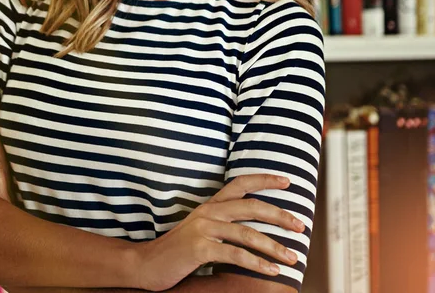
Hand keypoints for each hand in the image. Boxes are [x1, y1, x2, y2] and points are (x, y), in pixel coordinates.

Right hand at [136, 174, 304, 291]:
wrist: (148, 263)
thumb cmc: (179, 249)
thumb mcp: (202, 230)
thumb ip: (223, 225)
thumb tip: (254, 230)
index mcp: (211, 205)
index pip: (240, 184)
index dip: (264, 179)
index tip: (287, 181)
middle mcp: (209, 212)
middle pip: (251, 206)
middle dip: (280, 215)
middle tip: (300, 226)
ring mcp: (203, 229)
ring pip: (247, 232)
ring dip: (273, 246)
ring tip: (292, 258)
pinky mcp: (200, 248)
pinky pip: (235, 255)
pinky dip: (256, 263)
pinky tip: (271, 271)